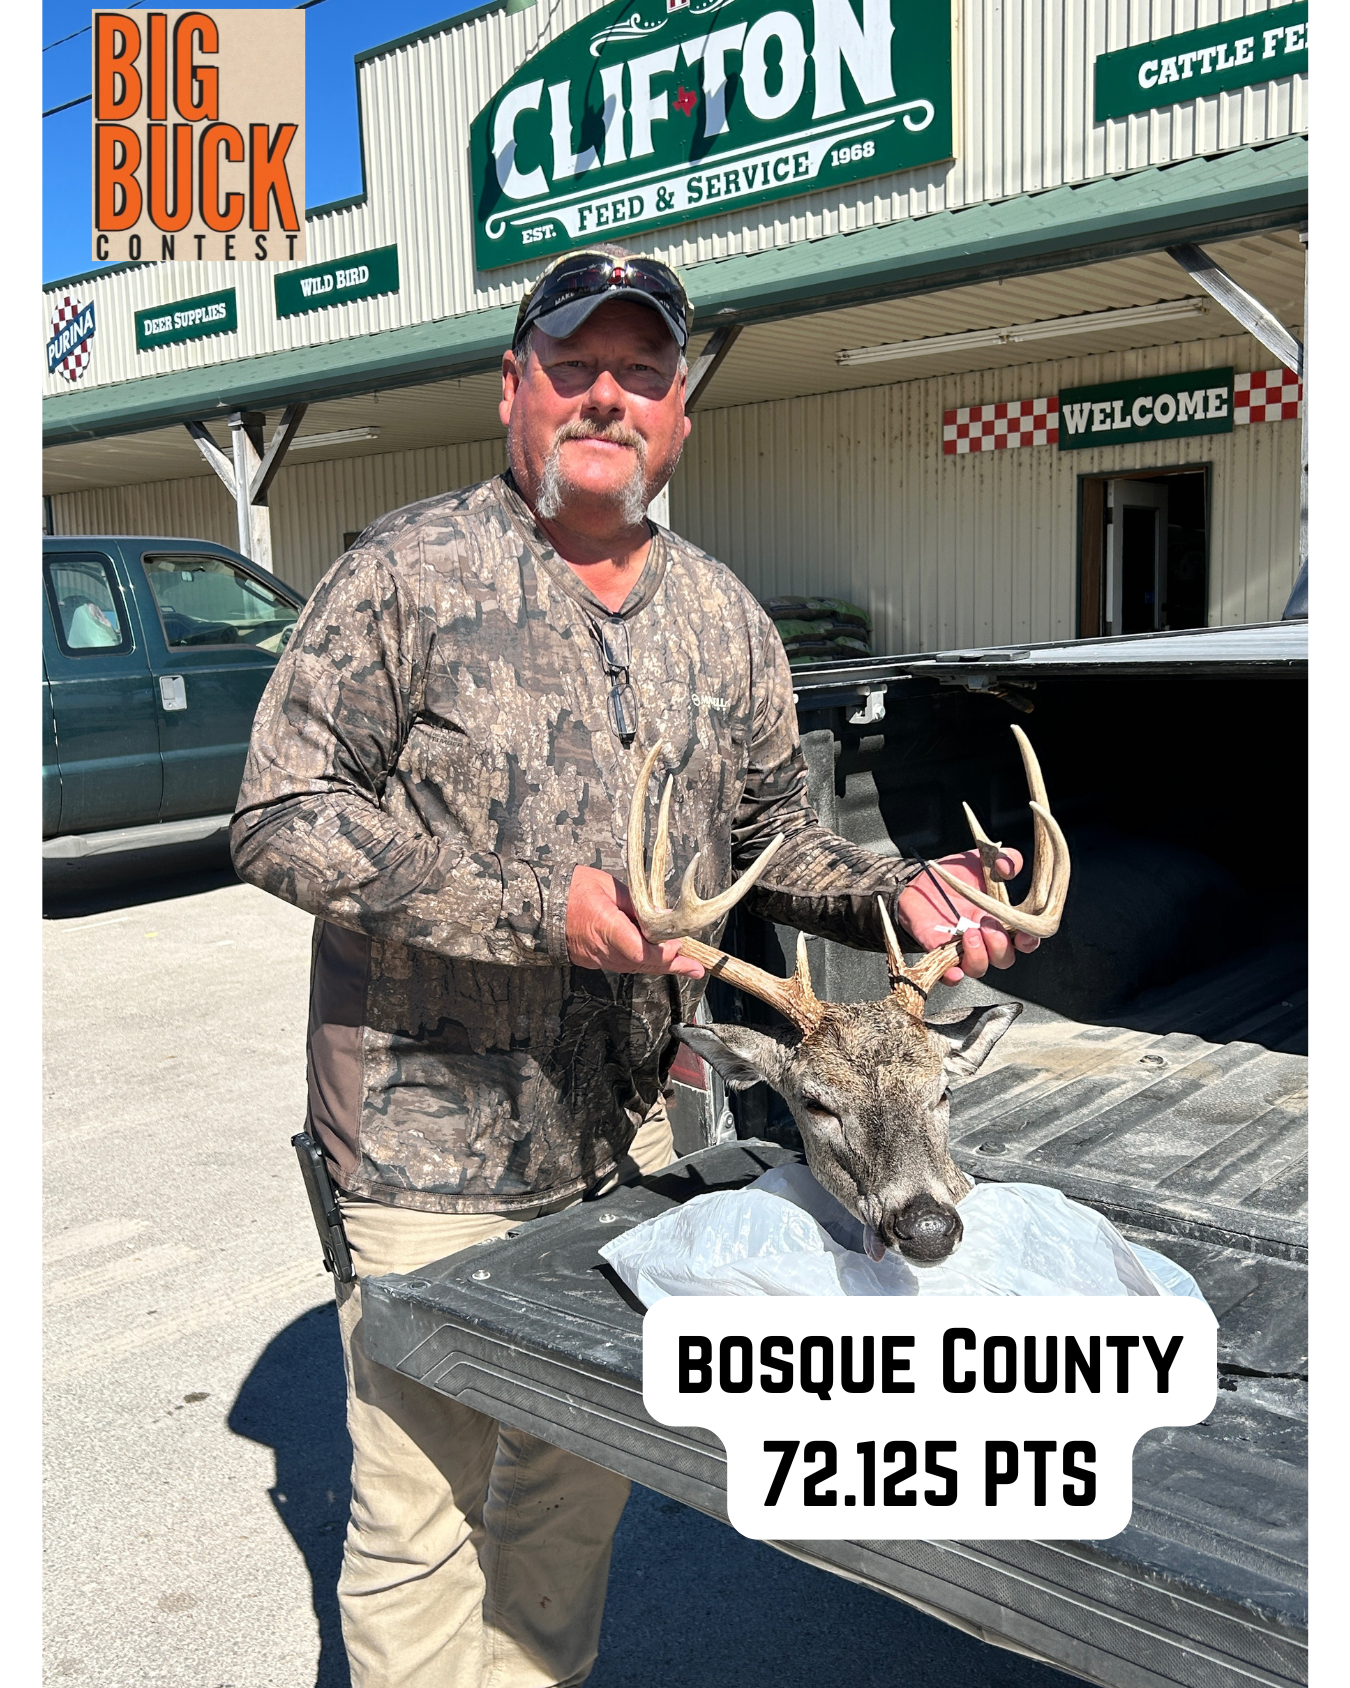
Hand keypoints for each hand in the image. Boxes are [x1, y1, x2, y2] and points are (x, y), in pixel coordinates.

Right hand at [566, 865, 705, 977]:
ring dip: (660, 967)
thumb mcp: (608, 886)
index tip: (678, 944)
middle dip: (671, 966)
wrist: (538, 906)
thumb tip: (662, 915)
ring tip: (686, 967)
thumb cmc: (572, 889)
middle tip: (696, 969)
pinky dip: (643, 963)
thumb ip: (636, 904)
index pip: (639, 949)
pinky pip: (623, 965)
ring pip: (634, 967)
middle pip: (642, 963)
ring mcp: (596, 958)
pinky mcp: (593, 960)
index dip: (662, 952)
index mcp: (605, 926)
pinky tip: (658, 961)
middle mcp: (602, 948)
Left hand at [896, 849, 1040, 985]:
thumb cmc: (956, 875)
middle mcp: (986, 939)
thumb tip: (1009, 867)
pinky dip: (953, 976)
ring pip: (980, 968)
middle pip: (1004, 958)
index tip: (1025, 934)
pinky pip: (949, 975)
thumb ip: (1005, 859)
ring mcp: (963, 949)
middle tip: (988, 925)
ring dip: (979, 955)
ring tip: (970, 933)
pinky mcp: (940, 954)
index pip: (1025, 940)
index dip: (1030, 941)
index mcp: (1003, 920)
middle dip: (1001, 945)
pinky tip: (953, 969)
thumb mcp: (982, 860)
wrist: (920, 880)